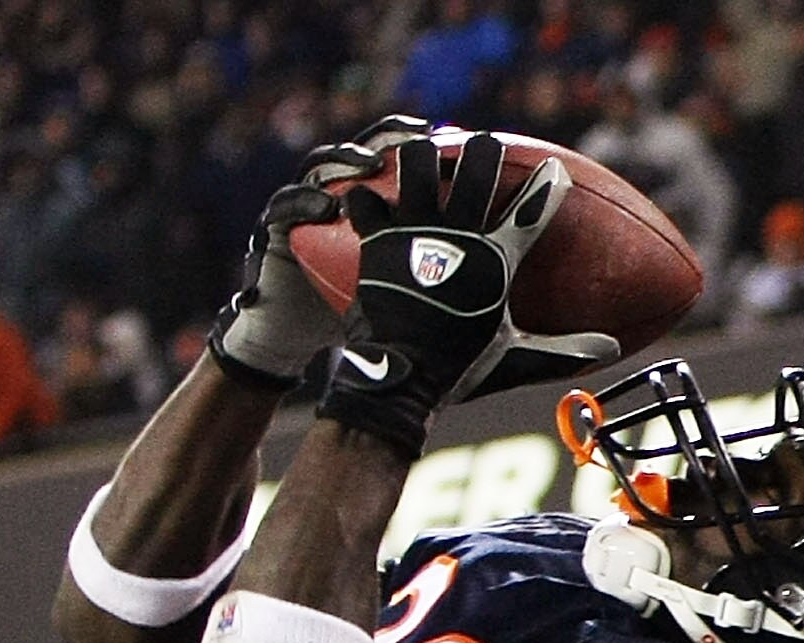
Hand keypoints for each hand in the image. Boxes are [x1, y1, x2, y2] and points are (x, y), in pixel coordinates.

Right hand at [208, 118, 435, 388]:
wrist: (306, 344)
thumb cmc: (368, 320)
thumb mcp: (415, 294)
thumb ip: (458, 276)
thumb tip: (527, 275)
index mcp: (378, 209)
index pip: (403, 163)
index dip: (427, 147)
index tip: (461, 138)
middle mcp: (340, 198)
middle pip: (365, 153)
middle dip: (389, 138)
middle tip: (418, 136)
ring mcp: (305, 210)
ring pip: (322, 168)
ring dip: (345, 160)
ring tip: (370, 163)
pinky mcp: (277, 232)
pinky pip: (286, 210)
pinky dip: (303, 203)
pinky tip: (325, 205)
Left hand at [318, 131, 614, 446]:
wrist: (401, 373)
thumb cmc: (460, 366)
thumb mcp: (517, 358)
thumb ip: (564, 350)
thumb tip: (612, 350)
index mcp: (494, 258)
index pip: (529, 211)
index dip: (546, 185)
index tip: (554, 168)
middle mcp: (456, 233)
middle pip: (478, 167)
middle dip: (483, 150)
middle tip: (483, 147)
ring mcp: (414, 229)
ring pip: (420, 162)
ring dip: (423, 156)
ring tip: (424, 156)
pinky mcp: (378, 237)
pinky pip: (368, 199)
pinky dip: (367, 197)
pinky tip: (369, 198)